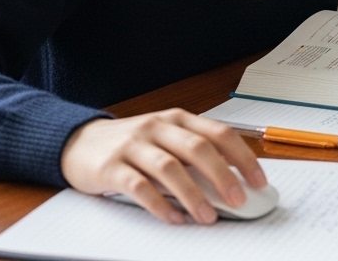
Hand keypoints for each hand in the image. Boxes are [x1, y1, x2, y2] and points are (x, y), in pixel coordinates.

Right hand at [60, 109, 266, 224]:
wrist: (78, 142)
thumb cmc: (132, 145)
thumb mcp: (166, 140)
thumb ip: (194, 155)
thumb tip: (233, 183)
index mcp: (178, 119)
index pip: (219, 133)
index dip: (243, 157)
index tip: (259, 181)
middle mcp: (157, 127)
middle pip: (197, 148)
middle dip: (222, 176)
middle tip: (238, 200)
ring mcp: (132, 146)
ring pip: (169, 168)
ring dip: (192, 194)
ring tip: (208, 217)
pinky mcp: (110, 167)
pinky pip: (138, 187)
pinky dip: (159, 204)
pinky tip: (173, 218)